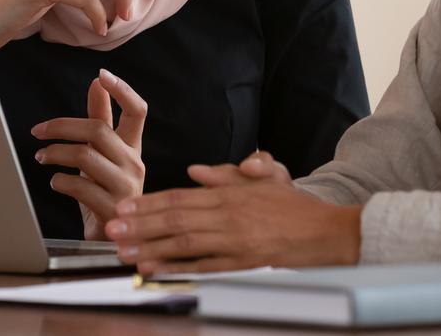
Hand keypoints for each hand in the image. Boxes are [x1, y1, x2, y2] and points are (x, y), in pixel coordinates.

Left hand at [32, 69, 147, 240]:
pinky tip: (54, 182)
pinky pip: (80, 186)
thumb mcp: (101, 154)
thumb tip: (96, 83)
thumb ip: (101, 120)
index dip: (123, 90)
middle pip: (98, 130)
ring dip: (54, 153)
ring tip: (41, 157)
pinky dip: (60, 181)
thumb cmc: (103, 191)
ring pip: (85, 155)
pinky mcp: (112, 209)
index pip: (138, 111)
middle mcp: (134, 163)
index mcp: (132, 147)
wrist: (111, 240)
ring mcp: (126, 187)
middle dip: (62, 126)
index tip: (102, 74)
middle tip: (38, 130)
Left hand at [104, 155, 360, 273]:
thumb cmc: (293, 206)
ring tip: (125, 250)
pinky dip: (179, 268)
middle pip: (176, 217)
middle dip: (140, 223)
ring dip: (152, 246)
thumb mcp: (262, 179)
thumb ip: (226, 175)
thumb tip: (195, 171)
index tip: (125, 206)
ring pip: (185, 242)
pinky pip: (205, 266)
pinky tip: (158, 270)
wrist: (328, 232)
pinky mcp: (244, 263)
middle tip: (112, 228)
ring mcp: (236, 241)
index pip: (181, 195)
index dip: (150, 201)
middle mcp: (229, 215)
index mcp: (230, 193)